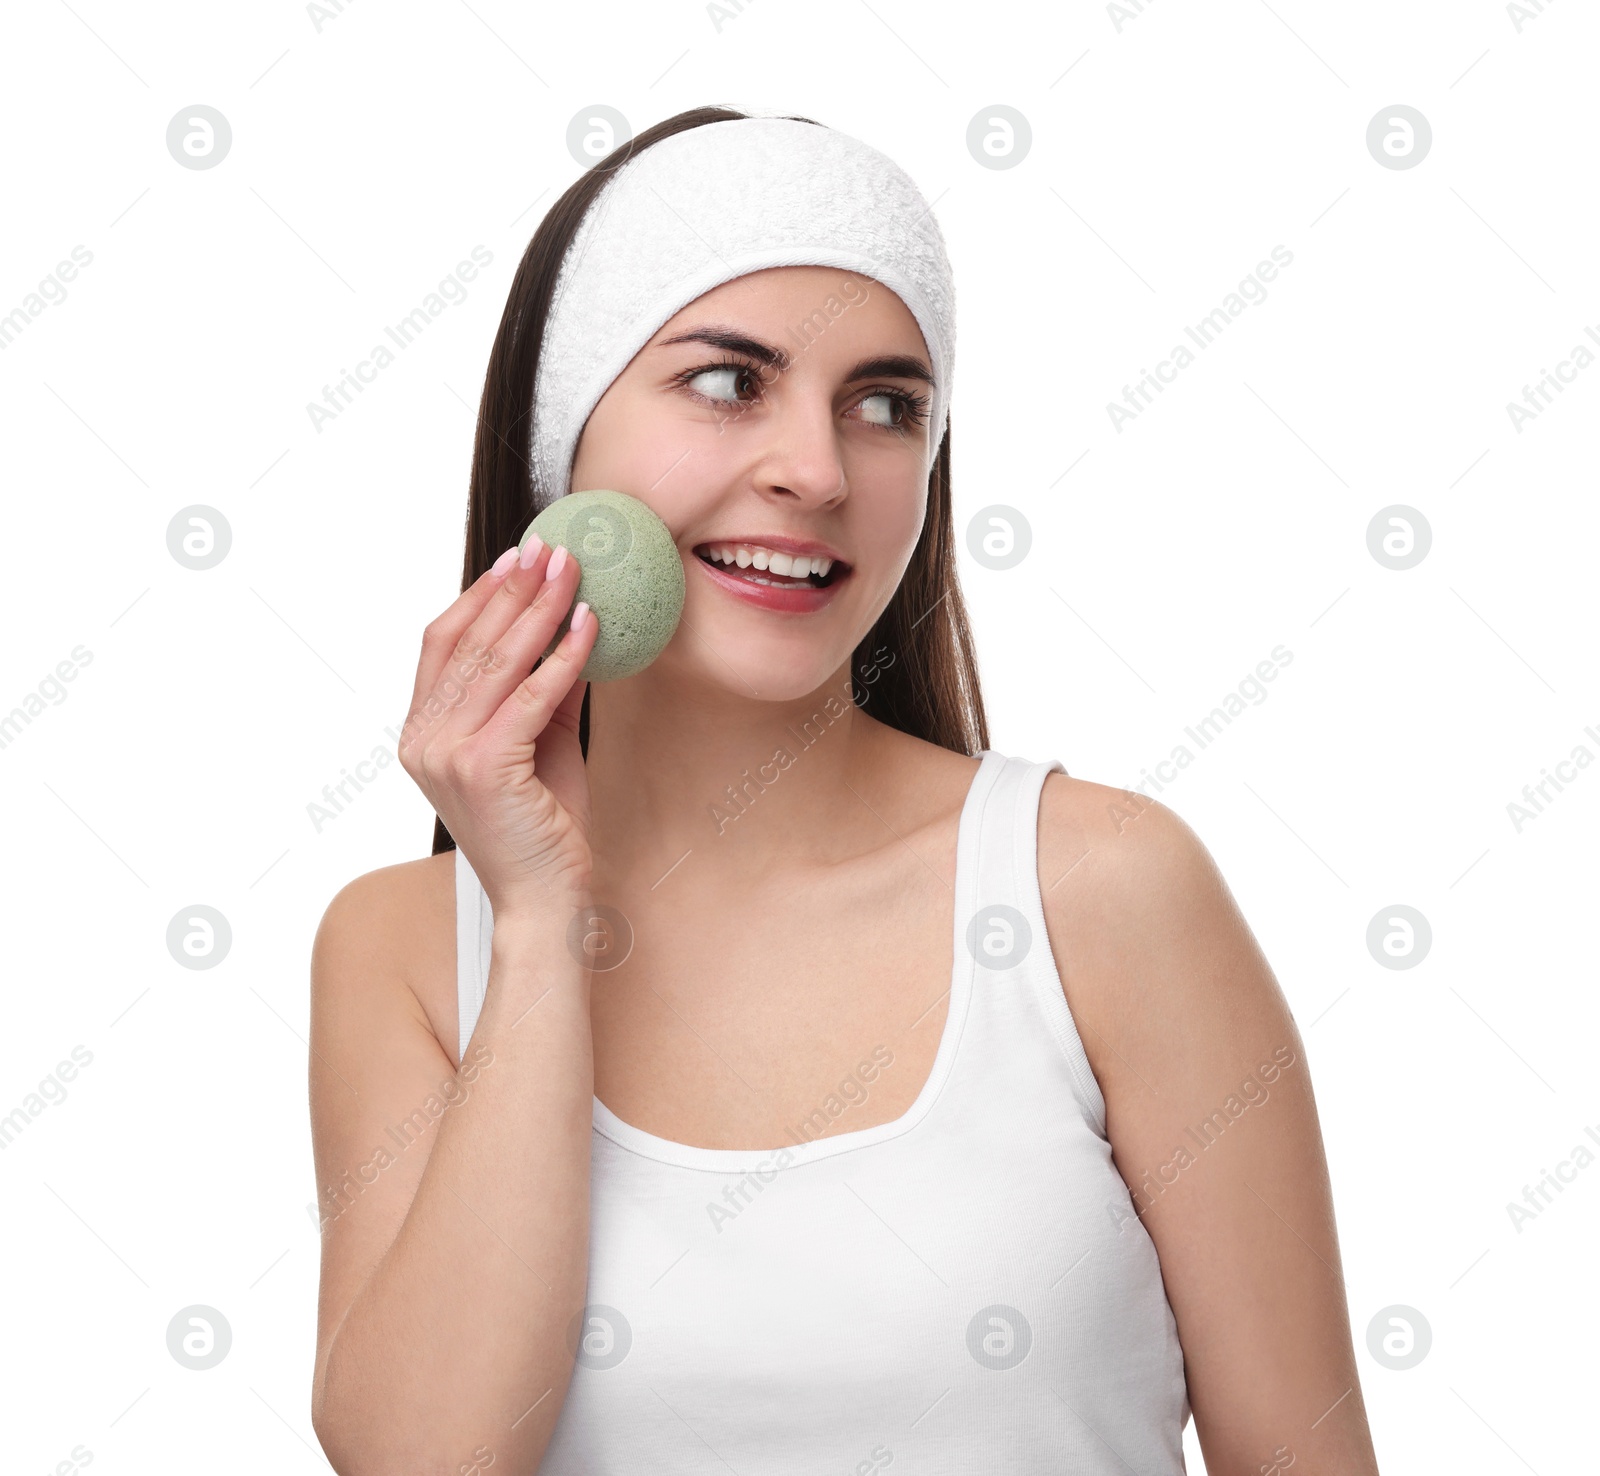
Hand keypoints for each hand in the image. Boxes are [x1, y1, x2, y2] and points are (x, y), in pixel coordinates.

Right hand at [399, 539, 597, 919]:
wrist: (545, 900)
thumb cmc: (544, 828)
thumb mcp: (539, 744)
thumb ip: (540, 691)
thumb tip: (566, 628)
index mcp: (422, 733)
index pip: (442, 645)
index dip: (479, 596)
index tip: (516, 559)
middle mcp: (423, 740)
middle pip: (469, 642)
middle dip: (514, 589)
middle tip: (550, 549)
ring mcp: (448, 753)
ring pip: (497, 661)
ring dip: (539, 608)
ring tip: (570, 570)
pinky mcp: (485, 766)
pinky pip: (531, 695)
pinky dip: (564, 655)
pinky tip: (589, 625)